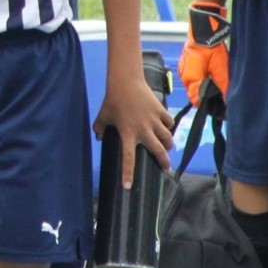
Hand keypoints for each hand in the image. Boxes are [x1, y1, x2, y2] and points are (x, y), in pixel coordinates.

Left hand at [93, 73, 173, 188]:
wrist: (126, 81)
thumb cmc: (113, 99)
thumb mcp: (103, 116)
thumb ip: (99, 128)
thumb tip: (98, 137)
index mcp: (127, 133)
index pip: (128, 158)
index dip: (128, 173)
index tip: (128, 186)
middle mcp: (143, 130)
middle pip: (157, 150)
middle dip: (164, 161)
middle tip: (167, 169)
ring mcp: (153, 120)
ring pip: (167, 137)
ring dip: (168, 145)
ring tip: (168, 148)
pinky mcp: (160, 110)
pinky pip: (169, 122)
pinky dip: (169, 126)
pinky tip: (167, 128)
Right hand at [177, 2, 229, 105]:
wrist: (204, 29)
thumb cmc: (212, 48)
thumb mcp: (221, 69)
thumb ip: (223, 86)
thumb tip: (227, 101)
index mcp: (191, 80)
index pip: (197, 101)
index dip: (208, 104)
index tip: (219, 104)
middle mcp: (184, 77)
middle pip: (195, 93)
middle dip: (206, 94)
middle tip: (220, 92)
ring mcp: (184, 69)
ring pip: (194, 85)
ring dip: (203, 86)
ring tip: (216, 82)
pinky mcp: (186, 64)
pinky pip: (193, 76)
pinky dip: (201, 78)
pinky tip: (210, 73)